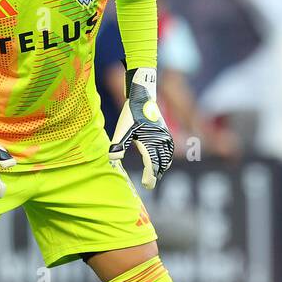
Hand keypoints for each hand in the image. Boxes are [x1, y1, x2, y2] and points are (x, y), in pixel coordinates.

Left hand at [109, 66, 173, 188]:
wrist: (142, 96)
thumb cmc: (130, 113)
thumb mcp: (122, 129)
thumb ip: (118, 144)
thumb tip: (113, 157)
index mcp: (150, 141)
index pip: (152, 164)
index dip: (150, 176)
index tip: (146, 185)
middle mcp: (161, 141)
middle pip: (160, 163)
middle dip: (155, 174)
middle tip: (148, 185)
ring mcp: (165, 137)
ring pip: (166, 157)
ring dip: (161, 167)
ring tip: (154, 176)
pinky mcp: (165, 133)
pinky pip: (168, 150)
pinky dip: (165, 158)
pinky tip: (161, 161)